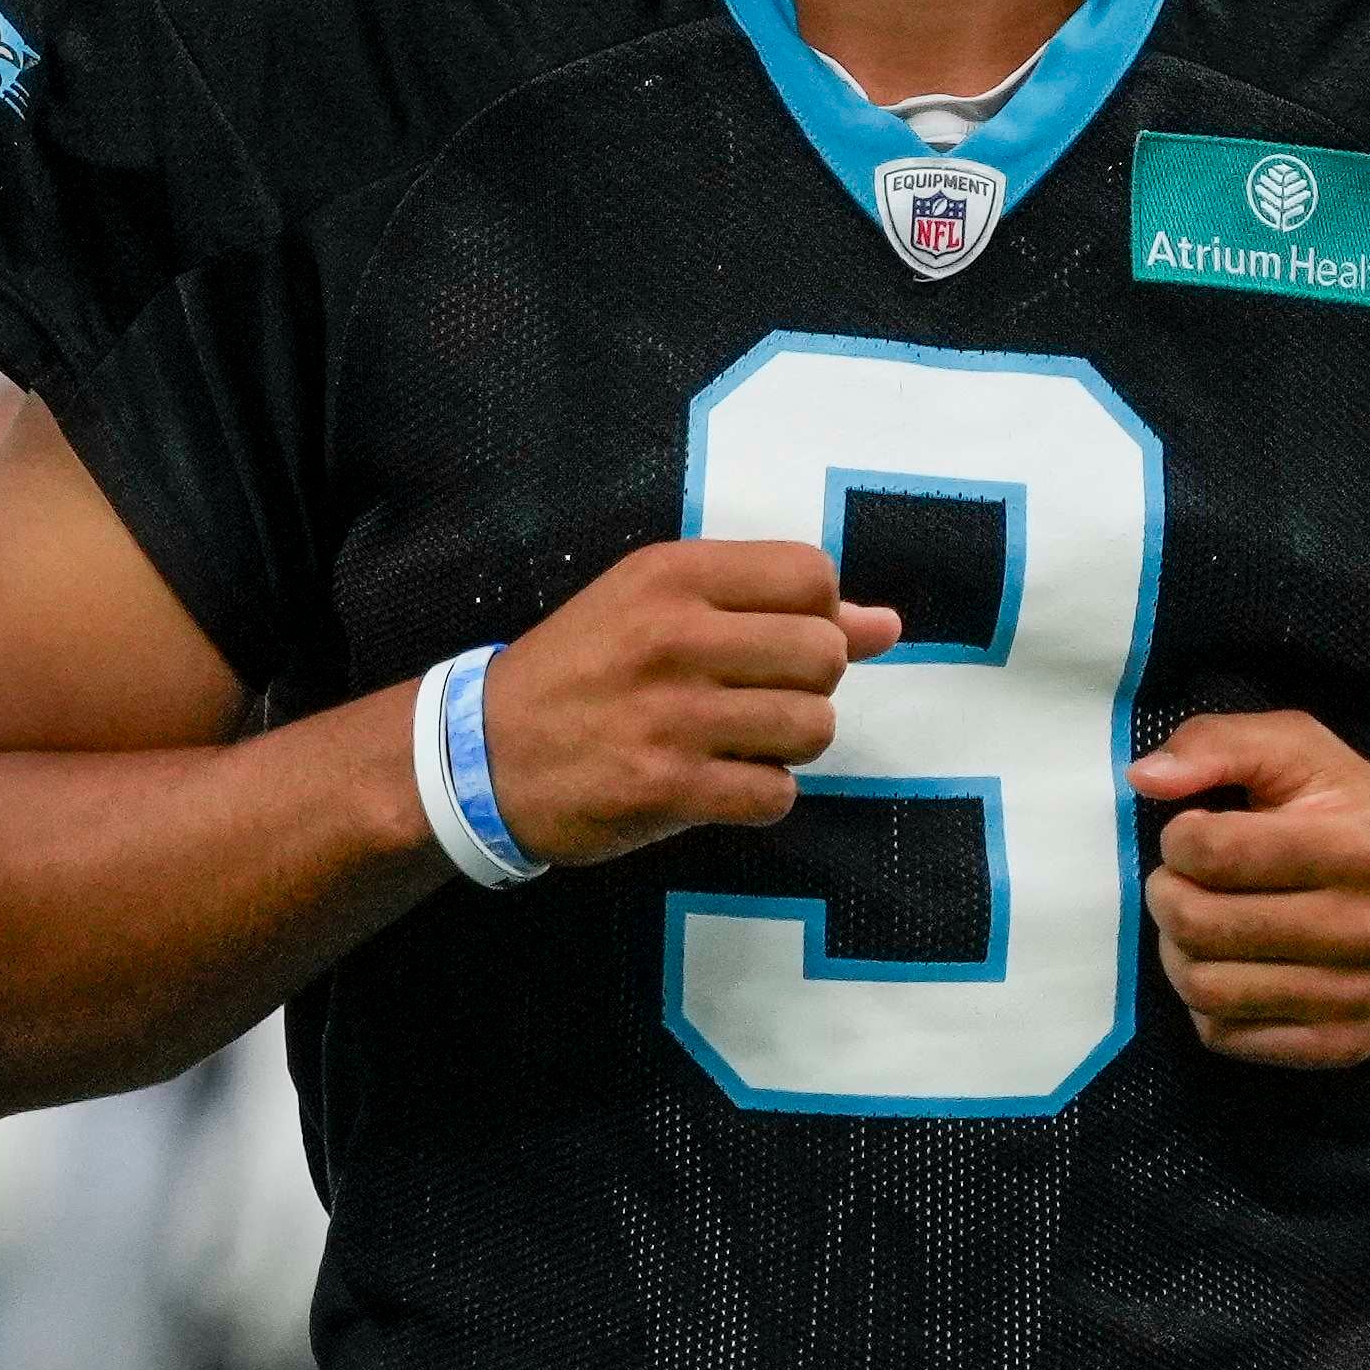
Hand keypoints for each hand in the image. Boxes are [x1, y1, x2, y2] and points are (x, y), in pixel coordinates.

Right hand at [475, 537, 891, 863]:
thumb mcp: (655, 606)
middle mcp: (673, 636)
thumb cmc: (581, 670)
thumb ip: (769, 605)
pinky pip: (776, 793)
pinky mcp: (667, 787)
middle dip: (809, 683)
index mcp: (670, 575)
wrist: (481, 755)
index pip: (811, 574)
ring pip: (813, 727)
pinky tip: (720, 783)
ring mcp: (671, 715)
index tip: (777, 639)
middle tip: (756, 696)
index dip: (818, 612)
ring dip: (790, 744)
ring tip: (739, 740)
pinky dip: (761, 795)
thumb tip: (888, 623)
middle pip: (825, 653)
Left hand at [1123, 703, 1369, 1071]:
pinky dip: (1207, 1000)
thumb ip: (1223, 743)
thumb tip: (1145, 778)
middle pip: (1196, 923)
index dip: (1180, 836)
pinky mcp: (1340, 1045)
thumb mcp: (1312, 756)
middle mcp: (1361, 928)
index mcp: (1354, 847)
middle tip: (1186, 880)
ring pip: (1203, 987)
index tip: (1199, 831)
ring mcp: (1353, 996)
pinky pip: (1225, 1035)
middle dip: (1168, 893)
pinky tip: (1232, 965)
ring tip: (1202, 922)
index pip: (1210, 850)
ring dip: (1178, 950)